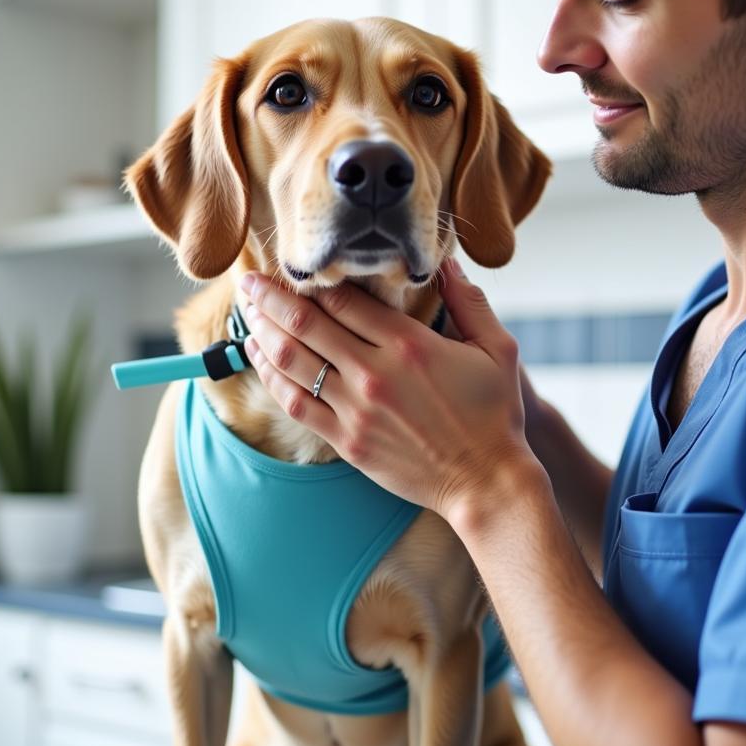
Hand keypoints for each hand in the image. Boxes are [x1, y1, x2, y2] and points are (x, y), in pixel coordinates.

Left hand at [239, 259, 542, 523]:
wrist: (485, 482)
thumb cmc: (495, 414)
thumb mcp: (498, 349)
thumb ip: (470, 301)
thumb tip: (446, 263)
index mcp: (410, 345)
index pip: (344, 300)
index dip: (314, 281)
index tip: (295, 268)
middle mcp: (375, 374)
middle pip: (307, 324)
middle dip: (272, 298)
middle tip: (249, 281)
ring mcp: (356, 410)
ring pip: (292, 362)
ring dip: (263, 333)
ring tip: (247, 314)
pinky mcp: (347, 441)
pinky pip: (295, 403)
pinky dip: (271, 377)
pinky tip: (260, 359)